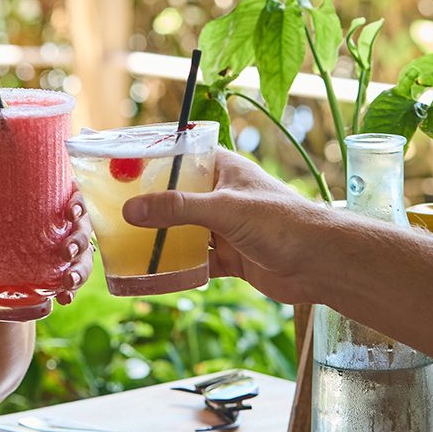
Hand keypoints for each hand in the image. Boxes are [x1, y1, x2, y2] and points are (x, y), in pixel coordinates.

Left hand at [0, 188, 93, 306]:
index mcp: (47, 203)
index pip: (72, 197)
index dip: (78, 203)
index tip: (69, 212)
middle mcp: (61, 227)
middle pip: (83, 229)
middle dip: (79, 240)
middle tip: (65, 250)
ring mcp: (64, 253)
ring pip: (84, 259)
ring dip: (80, 270)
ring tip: (66, 282)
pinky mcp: (59, 276)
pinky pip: (72, 284)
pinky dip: (70, 292)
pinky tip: (63, 299)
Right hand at [121, 149, 326, 303]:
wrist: (322, 265)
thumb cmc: (283, 222)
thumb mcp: (225, 209)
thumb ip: (177, 209)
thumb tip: (130, 211)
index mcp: (221, 168)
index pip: (178, 155)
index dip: (148, 160)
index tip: (114, 169)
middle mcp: (219, 194)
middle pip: (173, 196)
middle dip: (145, 206)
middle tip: (110, 212)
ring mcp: (223, 227)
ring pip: (180, 231)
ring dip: (158, 240)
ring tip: (122, 246)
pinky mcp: (228, 258)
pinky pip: (192, 262)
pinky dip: (175, 269)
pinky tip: (152, 276)